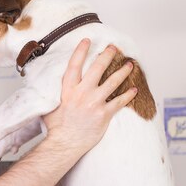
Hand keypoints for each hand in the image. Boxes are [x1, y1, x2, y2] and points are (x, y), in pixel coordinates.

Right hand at [43, 39, 137, 154]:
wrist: (64, 144)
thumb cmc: (56, 129)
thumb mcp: (50, 107)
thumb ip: (55, 95)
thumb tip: (52, 88)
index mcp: (67, 90)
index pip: (75, 65)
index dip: (81, 51)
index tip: (87, 41)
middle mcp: (82, 93)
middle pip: (97, 68)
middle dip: (107, 55)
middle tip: (114, 48)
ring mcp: (94, 103)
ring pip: (112, 82)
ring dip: (122, 71)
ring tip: (130, 65)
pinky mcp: (103, 114)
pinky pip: (119, 101)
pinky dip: (128, 95)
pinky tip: (134, 90)